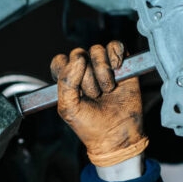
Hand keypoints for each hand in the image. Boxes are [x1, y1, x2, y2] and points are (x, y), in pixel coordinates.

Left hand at [49, 41, 146, 166]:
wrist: (117, 136)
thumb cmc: (90, 125)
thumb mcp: (68, 108)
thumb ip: (66, 82)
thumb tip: (79, 58)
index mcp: (68, 79)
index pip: (60, 61)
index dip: (67, 73)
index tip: (75, 90)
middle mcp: (84, 70)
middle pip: (79, 54)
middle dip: (87, 78)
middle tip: (94, 96)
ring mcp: (103, 66)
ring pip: (97, 50)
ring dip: (103, 73)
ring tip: (108, 90)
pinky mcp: (122, 64)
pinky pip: (115, 45)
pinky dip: (116, 56)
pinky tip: (118, 72)